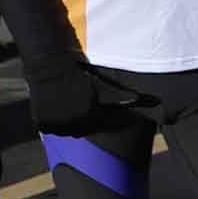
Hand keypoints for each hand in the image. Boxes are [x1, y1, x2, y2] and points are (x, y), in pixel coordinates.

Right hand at [28, 57, 148, 137]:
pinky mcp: (42, 124)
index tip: (95, 105)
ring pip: (68, 132)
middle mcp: (74, 123)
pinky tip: (58, 108)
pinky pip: (50, 130)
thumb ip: (127, 98)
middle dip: (86, 121)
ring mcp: (57, 125)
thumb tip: (155, 101)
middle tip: (81, 104)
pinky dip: (54, 123)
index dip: (102, 117)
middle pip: (84, 130)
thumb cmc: (81, 75)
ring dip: (70, 124)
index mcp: (91, 115)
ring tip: (70, 106)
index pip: (102, 126)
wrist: (50, 66)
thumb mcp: (104, 86)